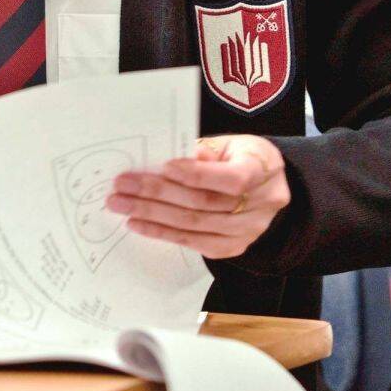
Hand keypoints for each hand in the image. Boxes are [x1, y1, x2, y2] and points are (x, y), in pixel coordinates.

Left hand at [106, 135, 290, 258]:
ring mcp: (248, 230)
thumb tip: (164, 160)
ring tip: (122, 204)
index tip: (164, 167)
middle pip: (204, 203)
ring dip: (152, 215)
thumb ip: (202, 151)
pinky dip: (163, 233)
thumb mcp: (229, 144)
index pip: (231, 178)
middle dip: (158, 193)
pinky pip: (194, 243)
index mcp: (262, 169)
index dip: (197, 174)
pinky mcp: (233, 247)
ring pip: (194, 225)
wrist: (269, 185)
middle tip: (123, 185)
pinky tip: (139, 224)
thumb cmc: (242, 157)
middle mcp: (260, 204)